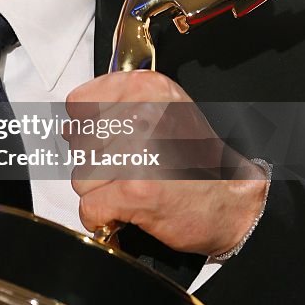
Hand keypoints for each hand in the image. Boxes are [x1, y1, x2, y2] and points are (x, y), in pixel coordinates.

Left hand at [66, 70, 267, 255]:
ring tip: (133, 186)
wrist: (232, 201)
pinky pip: (90, 207)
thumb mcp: (163, 110)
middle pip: (78, 144)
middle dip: (96, 163)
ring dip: (101, 191)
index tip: (104, 139)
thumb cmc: (199, 160)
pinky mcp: (134, 190)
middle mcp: (141, 115)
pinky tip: (125, 210)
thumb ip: (119, 106)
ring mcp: (137, 152)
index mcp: (146, 88)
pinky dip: (103, 216)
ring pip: (81, 176)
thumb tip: (72, 123)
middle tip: (129, 168)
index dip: (86, 127)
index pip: (79, 104)